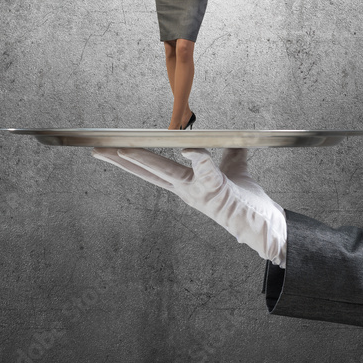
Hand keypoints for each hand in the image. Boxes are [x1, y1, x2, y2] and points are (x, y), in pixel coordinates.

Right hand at [92, 147, 286, 265]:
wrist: (264, 226)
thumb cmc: (245, 201)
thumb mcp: (235, 170)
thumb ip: (230, 153)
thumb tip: (234, 136)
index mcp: (184, 183)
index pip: (152, 167)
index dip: (131, 157)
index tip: (112, 147)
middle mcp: (185, 189)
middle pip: (147, 171)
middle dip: (121, 160)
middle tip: (98, 150)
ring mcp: (197, 191)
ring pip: (167, 172)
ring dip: (144, 160)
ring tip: (123, 150)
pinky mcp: (215, 190)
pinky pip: (206, 170)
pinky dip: (198, 159)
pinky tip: (188, 148)